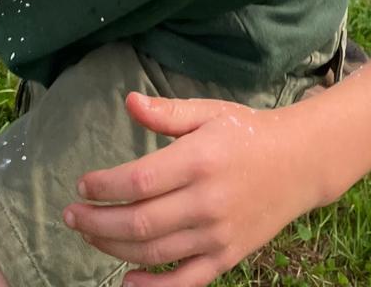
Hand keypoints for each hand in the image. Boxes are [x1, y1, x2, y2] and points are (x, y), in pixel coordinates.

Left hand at [63, 94, 311, 286]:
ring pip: (155, 252)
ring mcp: (217, 234)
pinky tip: (127, 281)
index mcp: (198, 160)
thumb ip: (166, 113)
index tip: (82, 185)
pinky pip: (185, 282)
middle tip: (71, 216)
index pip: (138, 182)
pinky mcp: (227, 257)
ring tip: (89, 235)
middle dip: (97, 222)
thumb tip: (128, 102)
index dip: (104, 188)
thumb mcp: (209, 112)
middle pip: (139, 223)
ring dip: (113, 248)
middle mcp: (206, 201)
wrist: (300, 162)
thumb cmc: (247, 132)